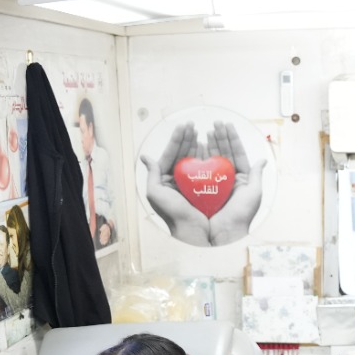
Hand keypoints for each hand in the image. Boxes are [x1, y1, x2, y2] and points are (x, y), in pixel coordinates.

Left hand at [141, 123, 211, 245]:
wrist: (193, 230)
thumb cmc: (172, 213)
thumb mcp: (156, 193)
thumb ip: (152, 174)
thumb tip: (145, 157)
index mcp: (166, 180)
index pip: (171, 154)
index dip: (177, 139)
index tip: (184, 126)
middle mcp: (179, 180)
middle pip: (183, 153)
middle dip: (187, 138)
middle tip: (192, 125)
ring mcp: (192, 183)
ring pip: (194, 158)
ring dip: (197, 144)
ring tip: (200, 132)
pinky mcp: (205, 187)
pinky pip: (206, 168)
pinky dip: (207, 156)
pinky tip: (209, 147)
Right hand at [208, 121, 268, 245]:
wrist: (225, 232)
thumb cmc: (241, 214)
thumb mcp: (253, 193)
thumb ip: (256, 175)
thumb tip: (263, 160)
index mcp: (242, 179)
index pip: (237, 153)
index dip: (232, 139)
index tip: (226, 125)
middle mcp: (228, 179)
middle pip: (224, 153)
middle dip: (220, 137)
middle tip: (215, 123)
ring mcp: (215, 183)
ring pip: (212, 158)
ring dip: (210, 144)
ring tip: (207, 130)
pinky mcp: (203, 188)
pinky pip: (201, 169)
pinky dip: (199, 157)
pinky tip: (197, 146)